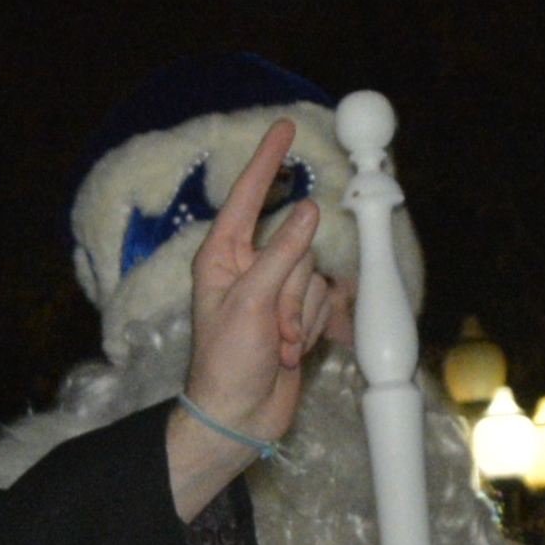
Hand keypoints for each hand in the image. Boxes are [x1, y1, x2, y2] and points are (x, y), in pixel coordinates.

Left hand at [161, 124, 336, 518]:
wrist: (239, 417)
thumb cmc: (228, 362)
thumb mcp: (252, 303)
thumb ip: (284, 253)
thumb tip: (311, 210)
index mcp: (221, 256)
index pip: (247, 196)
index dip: (267, 161)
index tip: (283, 127)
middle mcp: (248, 267)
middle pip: (298, 243)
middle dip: (294, 290)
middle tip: (277, 327)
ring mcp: (274, 292)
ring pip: (314, 275)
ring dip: (303, 316)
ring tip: (280, 345)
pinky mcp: (296, 316)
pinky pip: (322, 302)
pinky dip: (312, 329)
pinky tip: (291, 353)